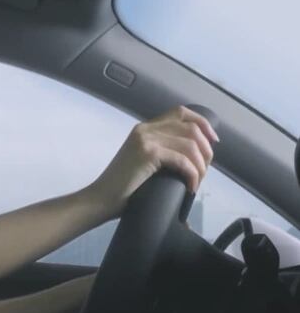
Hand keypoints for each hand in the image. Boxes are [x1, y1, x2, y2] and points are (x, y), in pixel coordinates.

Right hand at [90, 106, 217, 219]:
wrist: (100, 200)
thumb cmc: (120, 189)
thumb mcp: (141, 164)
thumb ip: (159, 154)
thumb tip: (188, 161)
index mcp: (144, 128)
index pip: (181, 112)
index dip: (202, 123)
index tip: (213, 141)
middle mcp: (145, 129)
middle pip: (191, 127)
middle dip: (206, 149)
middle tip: (206, 169)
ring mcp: (146, 139)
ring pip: (190, 145)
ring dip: (200, 165)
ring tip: (197, 181)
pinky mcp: (148, 154)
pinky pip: (182, 160)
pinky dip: (192, 174)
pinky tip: (190, 187)